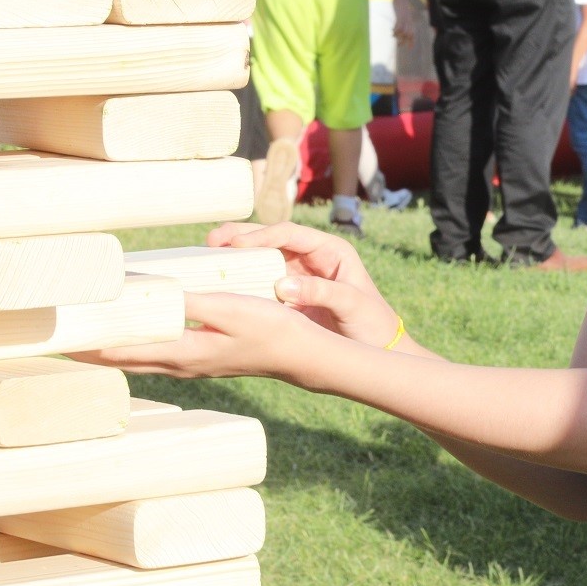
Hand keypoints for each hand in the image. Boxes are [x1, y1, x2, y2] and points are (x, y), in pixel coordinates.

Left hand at [75, 289, 325, 380]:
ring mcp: (194, 365)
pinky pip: (158, 355)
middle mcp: (182, 365)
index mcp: (183, 354)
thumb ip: (189, 303)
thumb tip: (150, 295)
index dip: (90, 347)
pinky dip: (138, 346)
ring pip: (141, 359)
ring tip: (90, 340)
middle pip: (125, 360)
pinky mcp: (205, 359)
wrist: (302, 353)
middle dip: (93, 353)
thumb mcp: (229, 308)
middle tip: (63, 344)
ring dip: (114, 351)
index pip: (123, 352)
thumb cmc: (270, 330)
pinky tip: (139, 337)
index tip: (61, 342)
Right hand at [206, 222, 402, 346]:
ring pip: (262, 260)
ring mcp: (298, 277)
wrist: (379, 351)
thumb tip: (282, 286)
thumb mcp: (353, 305)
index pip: (291, 234)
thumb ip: (322, 293)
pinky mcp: (288, 298)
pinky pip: (261, 284)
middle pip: (271, 240)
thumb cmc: (373, 324)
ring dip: (236, 257)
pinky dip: (241, 281)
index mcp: (331, 250)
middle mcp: (311, 259)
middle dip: (242, 237)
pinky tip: (220, 283)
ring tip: (207, 254)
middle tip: (212, 240)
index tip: (238, 244)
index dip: (264, 235)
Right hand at [393, 0, 420, 44]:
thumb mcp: (405, 12)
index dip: (412, 41)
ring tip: (395, 38)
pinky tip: (393, 31)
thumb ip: (404, 19)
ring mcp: (405, 18)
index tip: (410, 48)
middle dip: (405, 41)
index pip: (413, 32)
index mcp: (411, 20)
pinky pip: (399, 26)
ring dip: (399, 36)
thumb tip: (401, 28)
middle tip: (400, 45)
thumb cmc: (402, 2)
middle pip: (410, 34)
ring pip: (404, 31)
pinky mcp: (400, 15)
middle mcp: (410, 20)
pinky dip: (396, 30)